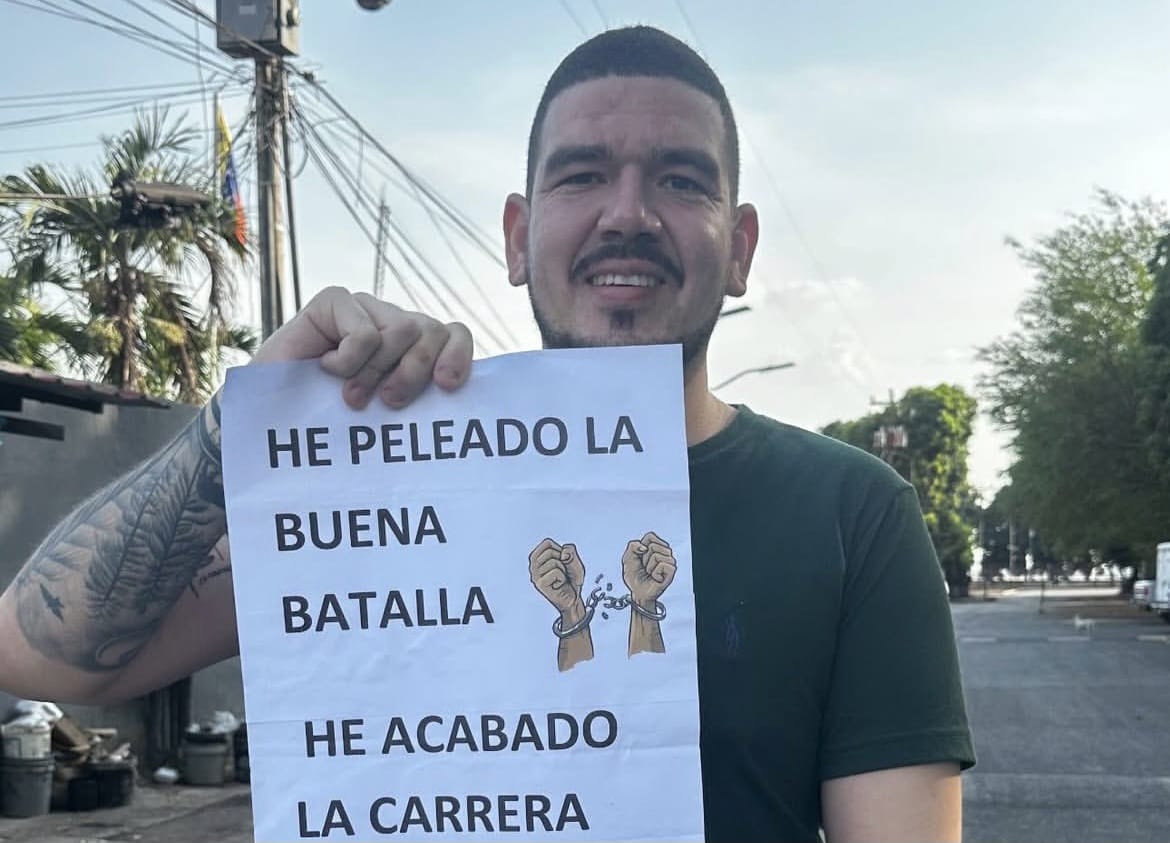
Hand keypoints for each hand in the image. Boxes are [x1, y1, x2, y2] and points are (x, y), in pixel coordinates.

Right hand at [250, 287, 473, 409]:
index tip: (446, 386)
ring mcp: (365, 310)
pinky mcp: (335, 302)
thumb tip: (454, 396)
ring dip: (377, 372)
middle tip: (389, 402)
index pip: (454, 334)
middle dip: (415, 371)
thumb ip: (420, 399)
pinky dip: (350, 361)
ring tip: (352, 396)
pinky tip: (326, 368)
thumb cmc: (331, 421)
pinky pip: (366, 332)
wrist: (271, 419)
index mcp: (413, 349)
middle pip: (433, 331)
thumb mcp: (387, 415)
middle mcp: (393, 325)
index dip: (458, 355)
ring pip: (404, 330)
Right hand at [529, 538, 586, 614]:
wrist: (573, 598)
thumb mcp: (575, 560)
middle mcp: (532, 565)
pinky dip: (562, 578)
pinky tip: (558, 585)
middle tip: (562, 573)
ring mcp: (534, 575)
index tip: (561, 562)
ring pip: (554, 562)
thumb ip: (571, 550)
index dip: (560, 551)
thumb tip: (564, 553)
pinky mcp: (539, 584)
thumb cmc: (572, 579)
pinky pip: (556, 572)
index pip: (547, 543)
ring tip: (560, 579)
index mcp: (537, 557)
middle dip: (562, 561)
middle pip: (550, 551)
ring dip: (563, 571)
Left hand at [622, 532, 675, 605]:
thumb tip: (644, 547)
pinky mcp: (672, 570)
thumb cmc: (634, 576)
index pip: (651, 536)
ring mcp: (669, 560)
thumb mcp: (627, 558)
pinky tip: (655, 577)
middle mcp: (663, 552)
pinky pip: (662, 564)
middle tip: (644, 567)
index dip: (641, 547)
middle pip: (653, 545)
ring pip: (657, 555)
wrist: (637, 592)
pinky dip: (655, 572)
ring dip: (649, 566)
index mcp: (653, 546)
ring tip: (650, 572)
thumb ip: (632, 546)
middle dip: (644, 558)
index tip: (639, 557)